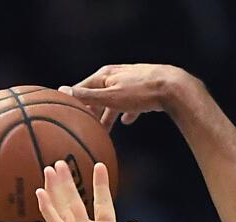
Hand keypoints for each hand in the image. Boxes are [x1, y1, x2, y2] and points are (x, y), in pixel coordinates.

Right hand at [36, 161, 158, 221]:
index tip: (99, 165)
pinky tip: (40, 193)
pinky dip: (47, 209)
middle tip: (58, 164)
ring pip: (63, 210)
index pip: (101, 204)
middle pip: (75, 204)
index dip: (100, 185)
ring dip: (55, 189)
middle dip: (67, 183)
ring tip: (49, 169)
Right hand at [62, 63, 189, 129]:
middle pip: (97, 95)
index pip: (81, 88)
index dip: (73, 101)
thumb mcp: (110, 97)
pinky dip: (126, 112)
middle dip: (91, 111)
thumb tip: (63, 90)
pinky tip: (127, 121)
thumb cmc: (141, 92)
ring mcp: (130, 83)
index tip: (65, 113)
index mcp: (104, 76)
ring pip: (114, 101)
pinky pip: (131, 103)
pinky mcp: (144, 91)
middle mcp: (115, 76)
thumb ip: (88, 96)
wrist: (172, 87)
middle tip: (84, 127)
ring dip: (108, 115)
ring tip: (104, 131)